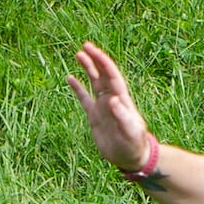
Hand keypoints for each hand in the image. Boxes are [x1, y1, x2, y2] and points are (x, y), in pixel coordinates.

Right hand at [65, 41, 154, 169]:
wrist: (130, 157)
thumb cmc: (134, 144)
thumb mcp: (130, 132)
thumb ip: (122, 116)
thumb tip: (113, 100)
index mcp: (122, 100)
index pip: (112, 76)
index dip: (103, 62)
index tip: (94, 51)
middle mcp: (112, 99)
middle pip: (103, 74)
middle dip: (95, 60)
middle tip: (85, 46)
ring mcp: (102, 107)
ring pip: (94, 82)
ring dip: (88, 69)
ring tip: (79, 55)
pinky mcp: (94, 116)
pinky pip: (84, 98)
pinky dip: (77, 88)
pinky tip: (70, 78)